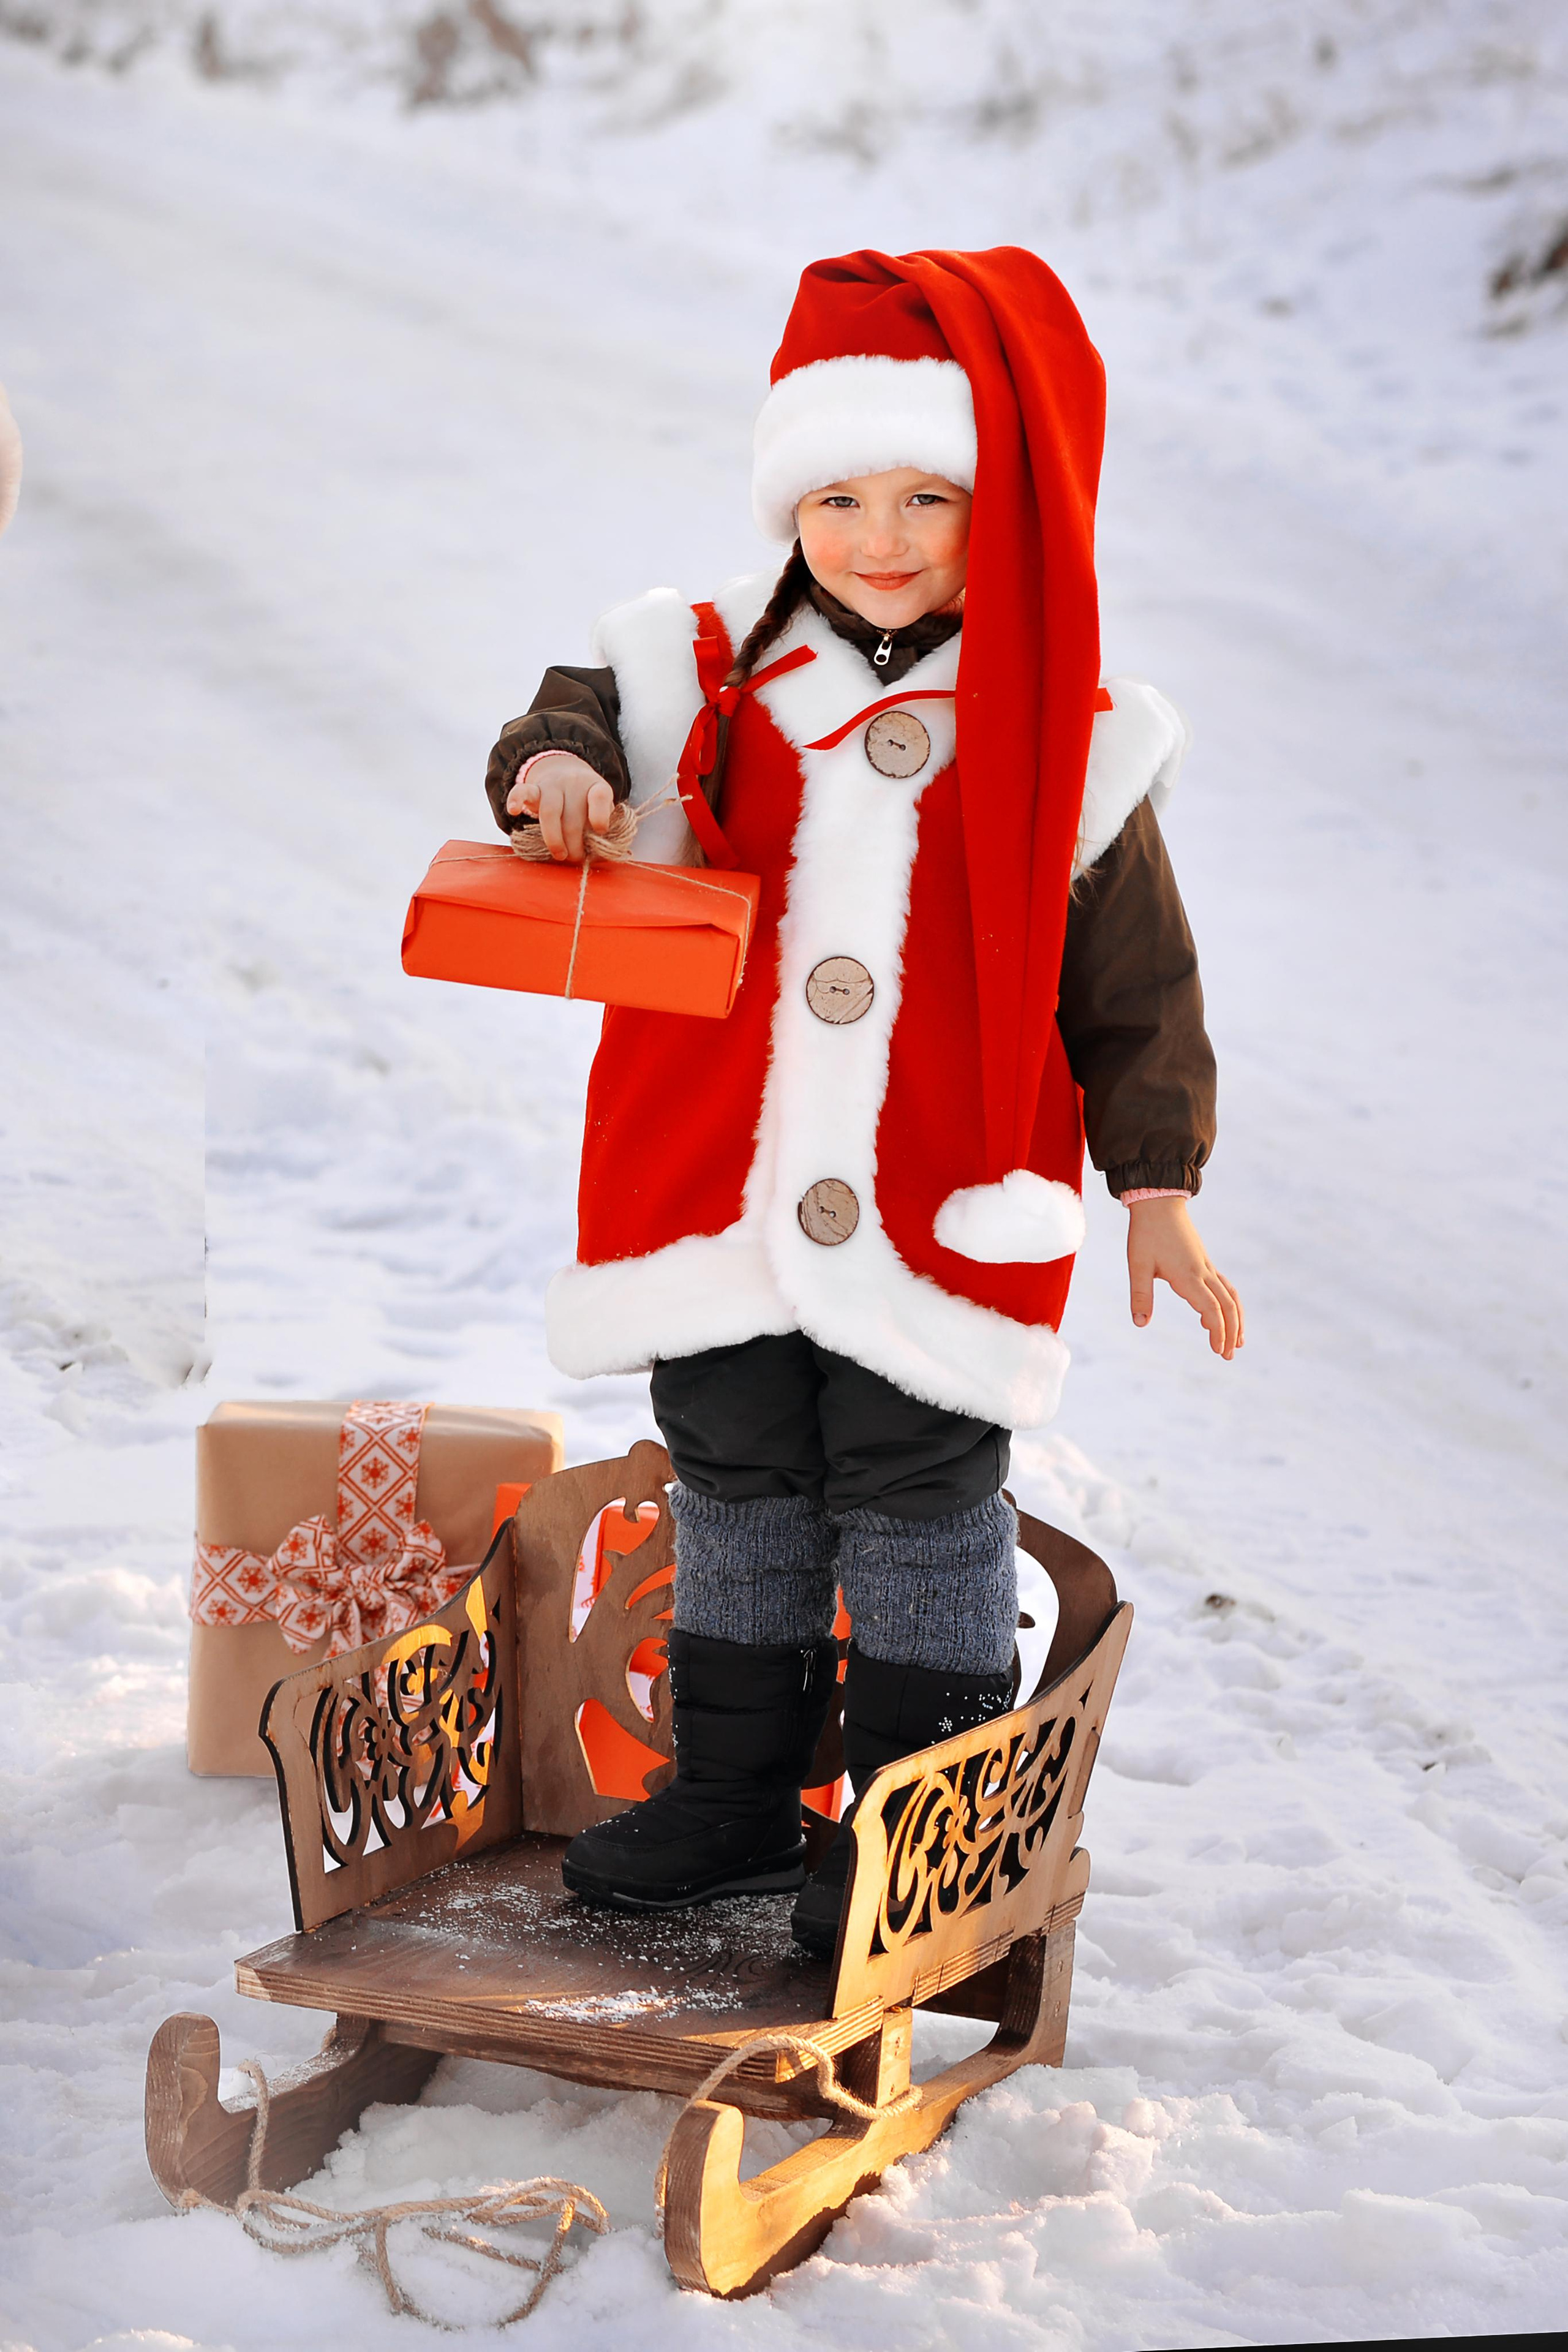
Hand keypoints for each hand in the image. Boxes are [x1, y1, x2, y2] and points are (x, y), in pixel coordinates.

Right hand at [506, 751, 614, 861]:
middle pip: (571, 817)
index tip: (600, 831)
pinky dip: (515, 800)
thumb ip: (600, 831)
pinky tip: (513, 811)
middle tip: (576, 857)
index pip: (600, 797)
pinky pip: (522, 791)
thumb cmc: (587, 804)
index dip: (600, 816)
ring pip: (549, 812)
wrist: (567, 774)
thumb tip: (595, 856)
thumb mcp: (602, 812)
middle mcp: (574, 783)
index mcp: (595, 786)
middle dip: (574, 844)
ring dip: (554, 839)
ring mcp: (552, 785)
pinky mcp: (533, 788)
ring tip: (559, 855)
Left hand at [1127, 1195, 1243, 1359]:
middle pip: (1227, 1306)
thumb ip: (1140, 1295)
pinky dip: (1228, 1303)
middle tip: (1228, 1355)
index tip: (1218, 1350)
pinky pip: (1223, 1286)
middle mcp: (1202, 1272)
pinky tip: (1219, 1313)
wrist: (1158, 1201)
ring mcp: (1206, 1266)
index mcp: (1188, 1276)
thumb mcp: (1138, 1265)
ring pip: (1230, 1296)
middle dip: (1230, 1332)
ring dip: (1235, 1319)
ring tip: (1237, 1341)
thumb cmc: (1146, 1233)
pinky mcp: (1204, 1261)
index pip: (1211, 1310)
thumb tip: (1140, 1323)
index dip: (1218, 1331)